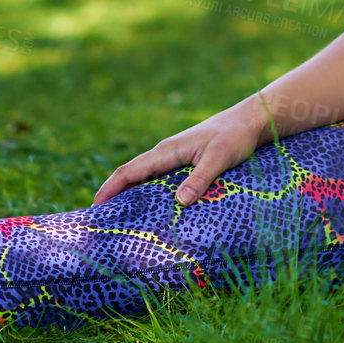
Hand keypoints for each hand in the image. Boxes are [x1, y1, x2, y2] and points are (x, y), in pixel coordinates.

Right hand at [93, 101, 265, 206]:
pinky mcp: (183, 163)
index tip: (94, 208)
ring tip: (118, 221)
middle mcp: (165, 154)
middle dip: (113, 195)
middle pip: (131, 175)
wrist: (248, 120)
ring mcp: (173, 158)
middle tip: (100, 222)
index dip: (110, 189)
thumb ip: (201, 178)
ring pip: (143, 178)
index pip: (129, 170)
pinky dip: (147, 193)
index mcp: (166, 151)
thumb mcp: (219, 157)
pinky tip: (149, 210)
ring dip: (129, 196)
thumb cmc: (235, 136)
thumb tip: (180, 201)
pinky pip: (158, 180)